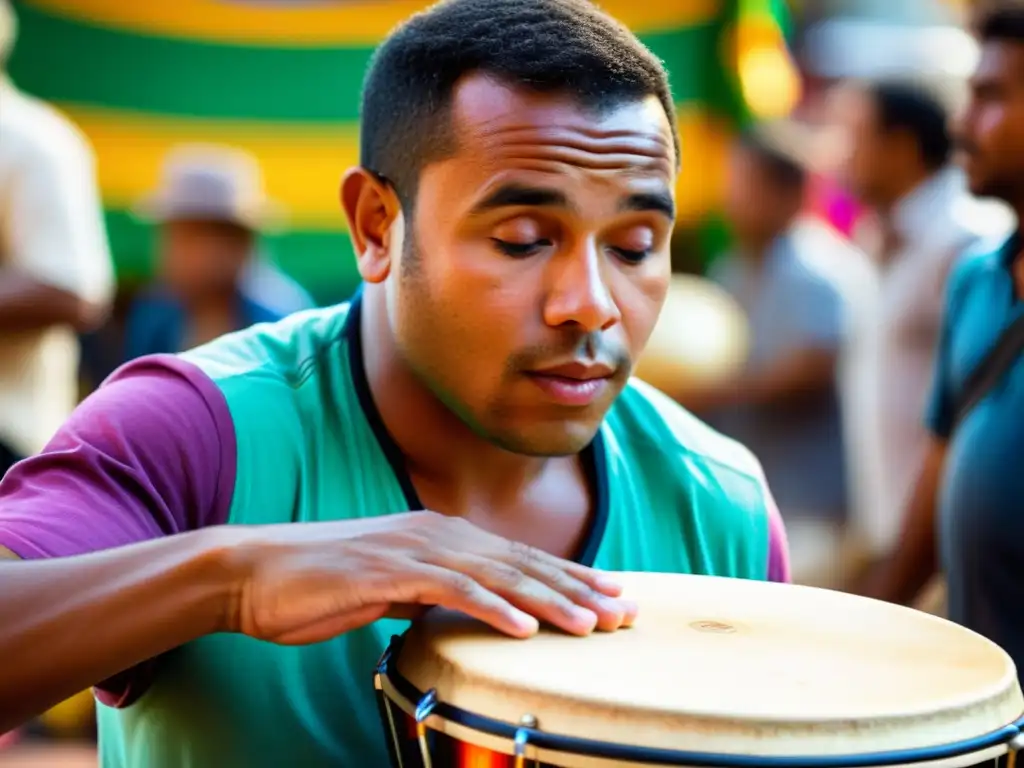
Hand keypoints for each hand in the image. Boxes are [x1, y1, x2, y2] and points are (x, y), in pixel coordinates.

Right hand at [226, 511, 636, 644]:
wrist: (254, 572)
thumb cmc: (319, 585)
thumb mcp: (388, 588)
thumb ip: (429, 592)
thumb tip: (461, 609)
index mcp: (441, 537)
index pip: (519, 559)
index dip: (569, 577)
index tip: (611, 596)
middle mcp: (438, 534)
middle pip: (523, 563)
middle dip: (578, 588)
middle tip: (625, 611)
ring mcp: (414, 549)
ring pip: (499, 575)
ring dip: (550, 601)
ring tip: (593, 624)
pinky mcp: (388, 571)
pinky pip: (451, 591)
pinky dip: (493, 608)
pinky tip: (526, 629)